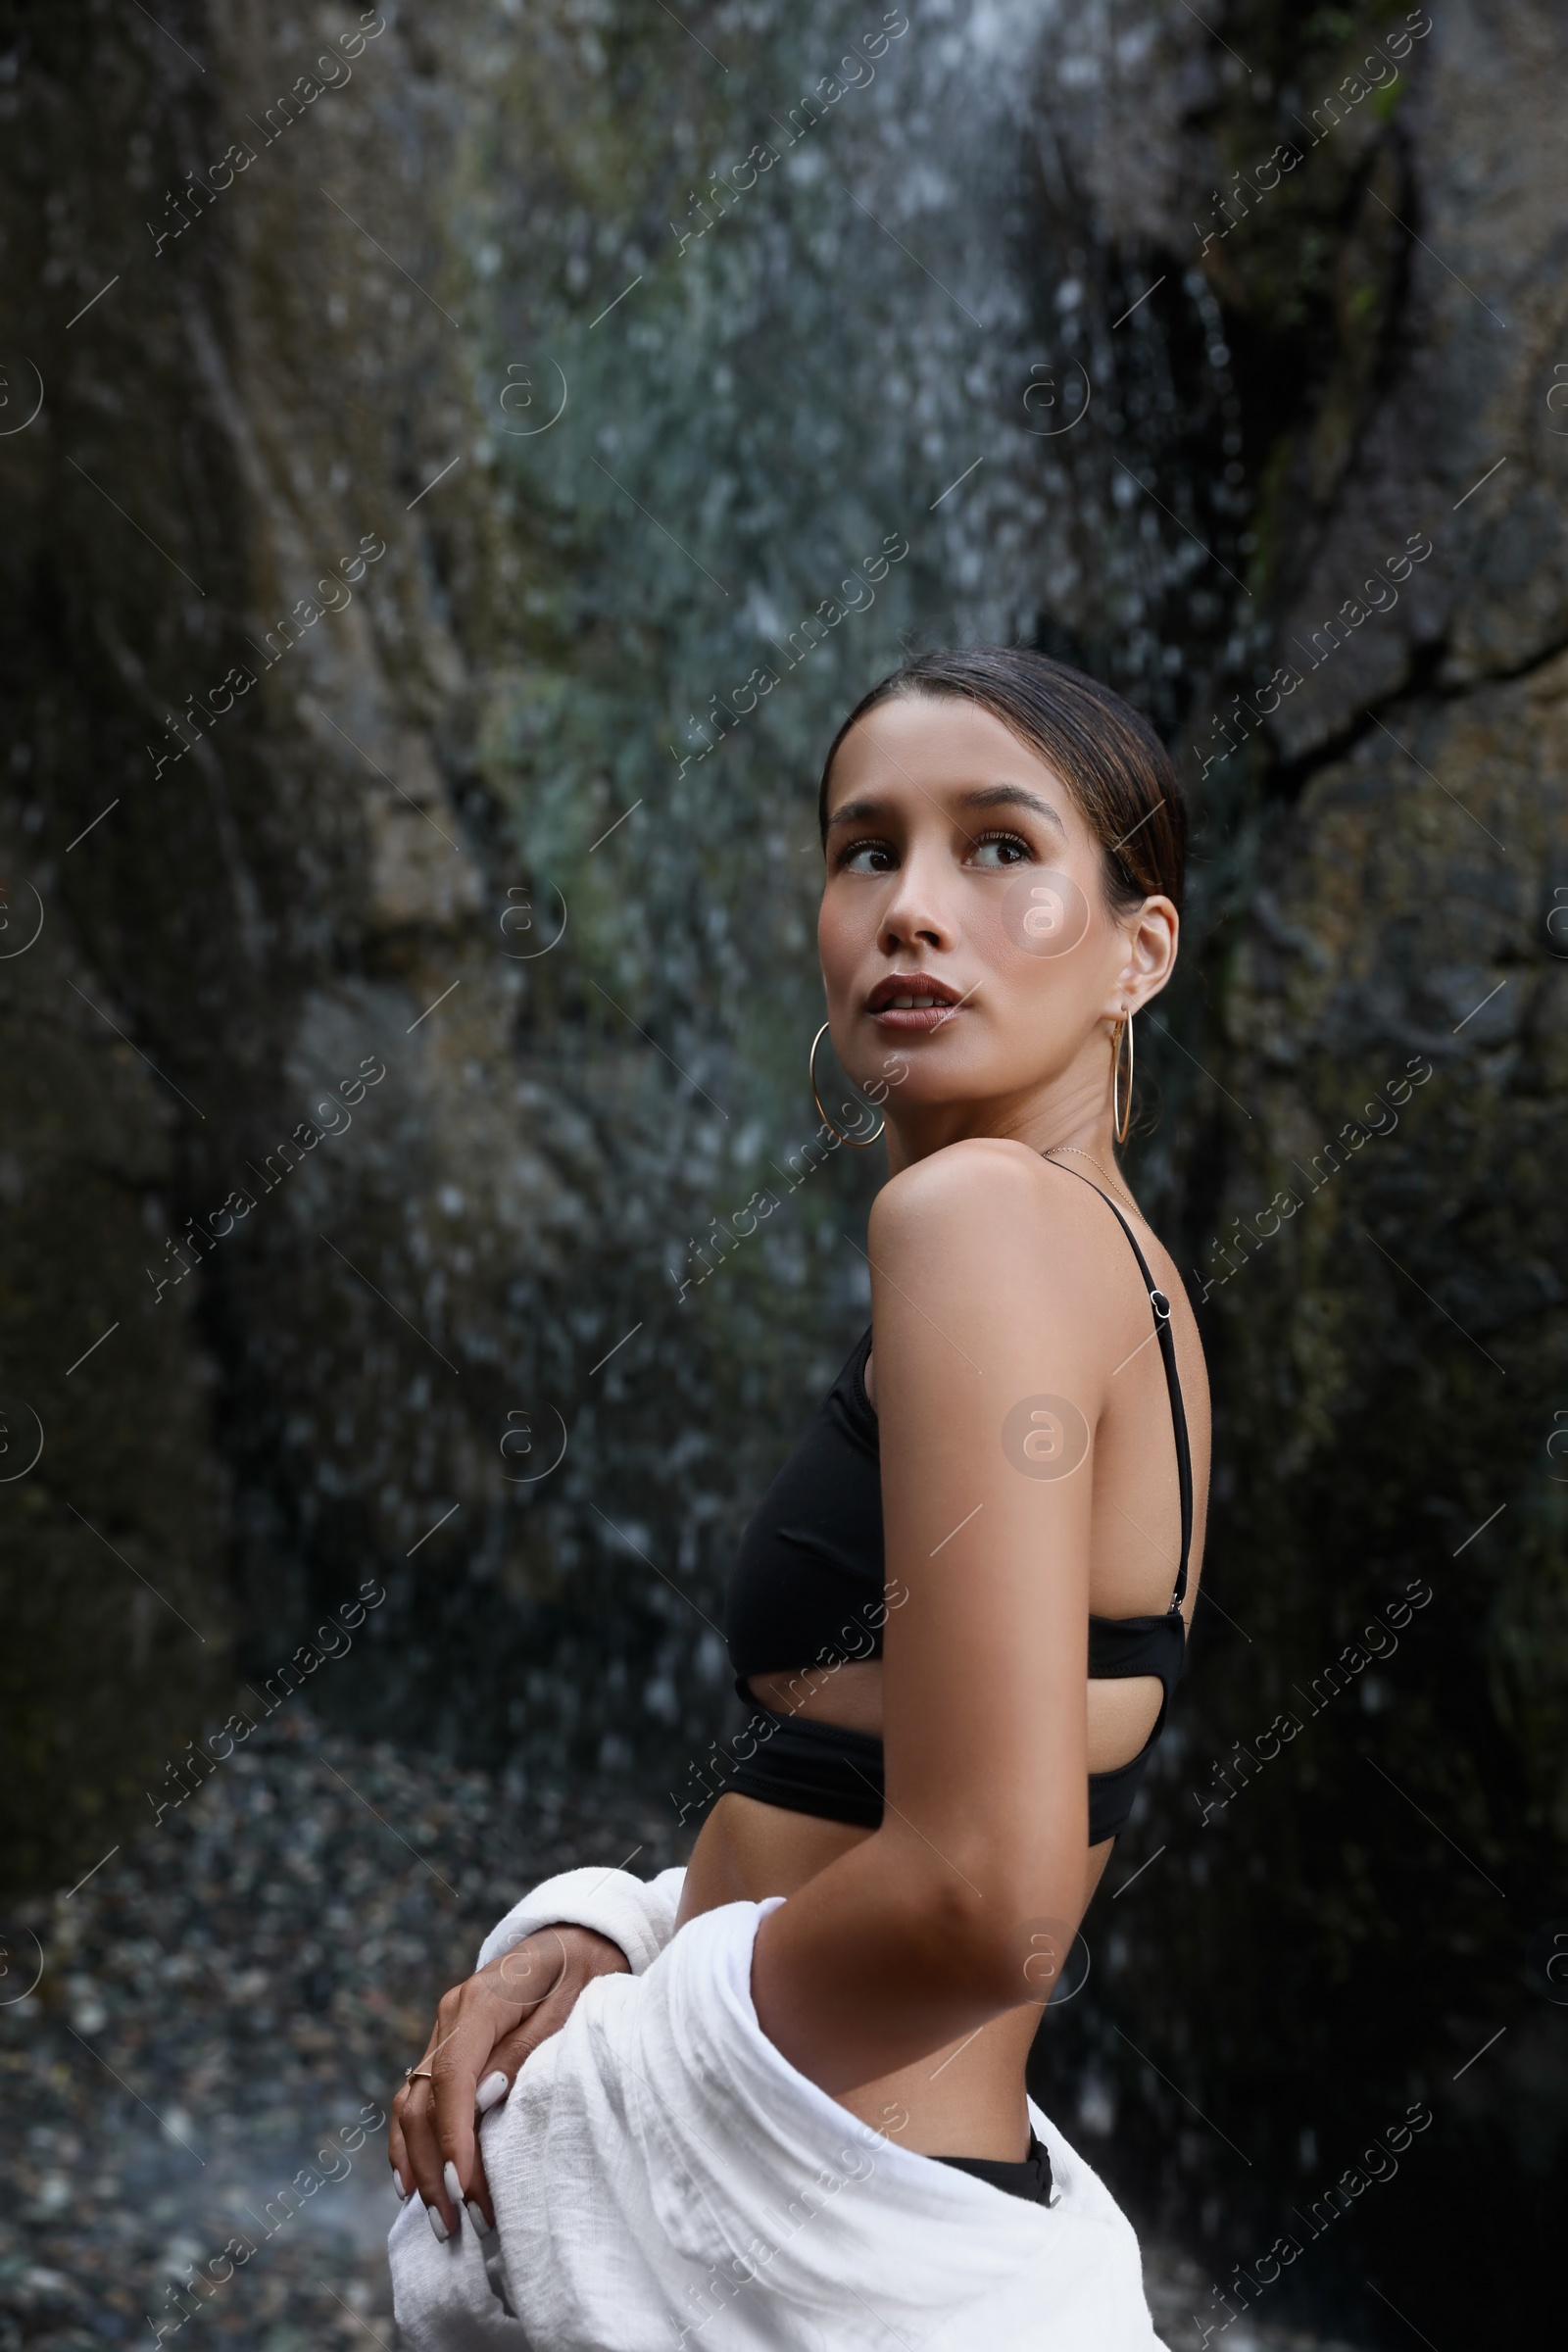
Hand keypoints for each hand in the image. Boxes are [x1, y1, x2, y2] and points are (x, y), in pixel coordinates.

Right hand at [390, 1923, 630, 2238]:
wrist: (576, 1935)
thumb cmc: (584, 1971)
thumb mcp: (573, 2003)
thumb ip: (528, 2049)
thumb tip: (486, 2098)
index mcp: (482, 1999)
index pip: (453, 2078)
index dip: (455, 2140)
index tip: (468, 2190)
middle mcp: (451, 2014)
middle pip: (423, 2100)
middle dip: (436, 2168)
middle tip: (458, 2224)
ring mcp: (442, 2029)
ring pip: (410, 2103)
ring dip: (419, 2165)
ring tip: (440, 2220)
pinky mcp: (445, 2045)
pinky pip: (414, 2097)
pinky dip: (408, 2142)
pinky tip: (411, 2184)